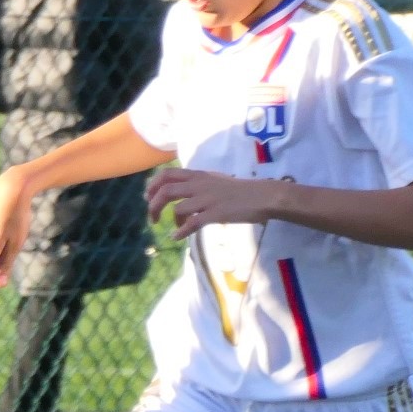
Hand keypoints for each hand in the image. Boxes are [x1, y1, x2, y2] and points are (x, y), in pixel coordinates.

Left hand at [147, 168, 283, 238]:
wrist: (264, 196)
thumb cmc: (241, 190)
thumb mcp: (215, 180)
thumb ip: (197, 183)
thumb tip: (181, 192)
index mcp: (198, 175)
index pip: (167, 174)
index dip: (152, 186)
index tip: (148, 197)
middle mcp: (199, 185)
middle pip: (165, 191)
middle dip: (153, 205)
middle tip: (153, 217)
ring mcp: (207, 199)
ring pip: (177, 208)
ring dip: (171, 221)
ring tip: (175, 228)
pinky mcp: (215, 214)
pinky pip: (192, 223)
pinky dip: (181, 232)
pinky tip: (177, 237)